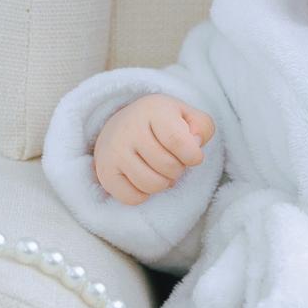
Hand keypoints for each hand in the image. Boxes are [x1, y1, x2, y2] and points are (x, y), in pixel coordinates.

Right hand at [92, 93, 214, 205]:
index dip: (193, 156)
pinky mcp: (104, 172)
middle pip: (168, 166)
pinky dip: (145, 194)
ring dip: (164, 183)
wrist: (122, 125)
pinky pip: (132, 198)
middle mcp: (129, 128)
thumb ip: (203, 127)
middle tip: (173, 160)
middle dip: (179, 169)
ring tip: (161, 170)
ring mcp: (114, 151)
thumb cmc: (162, 123)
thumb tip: (195, 145)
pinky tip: (144, 178)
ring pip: (151, 184)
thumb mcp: (187, 116)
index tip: (193, 156)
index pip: (178, 142)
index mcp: (153, 109)